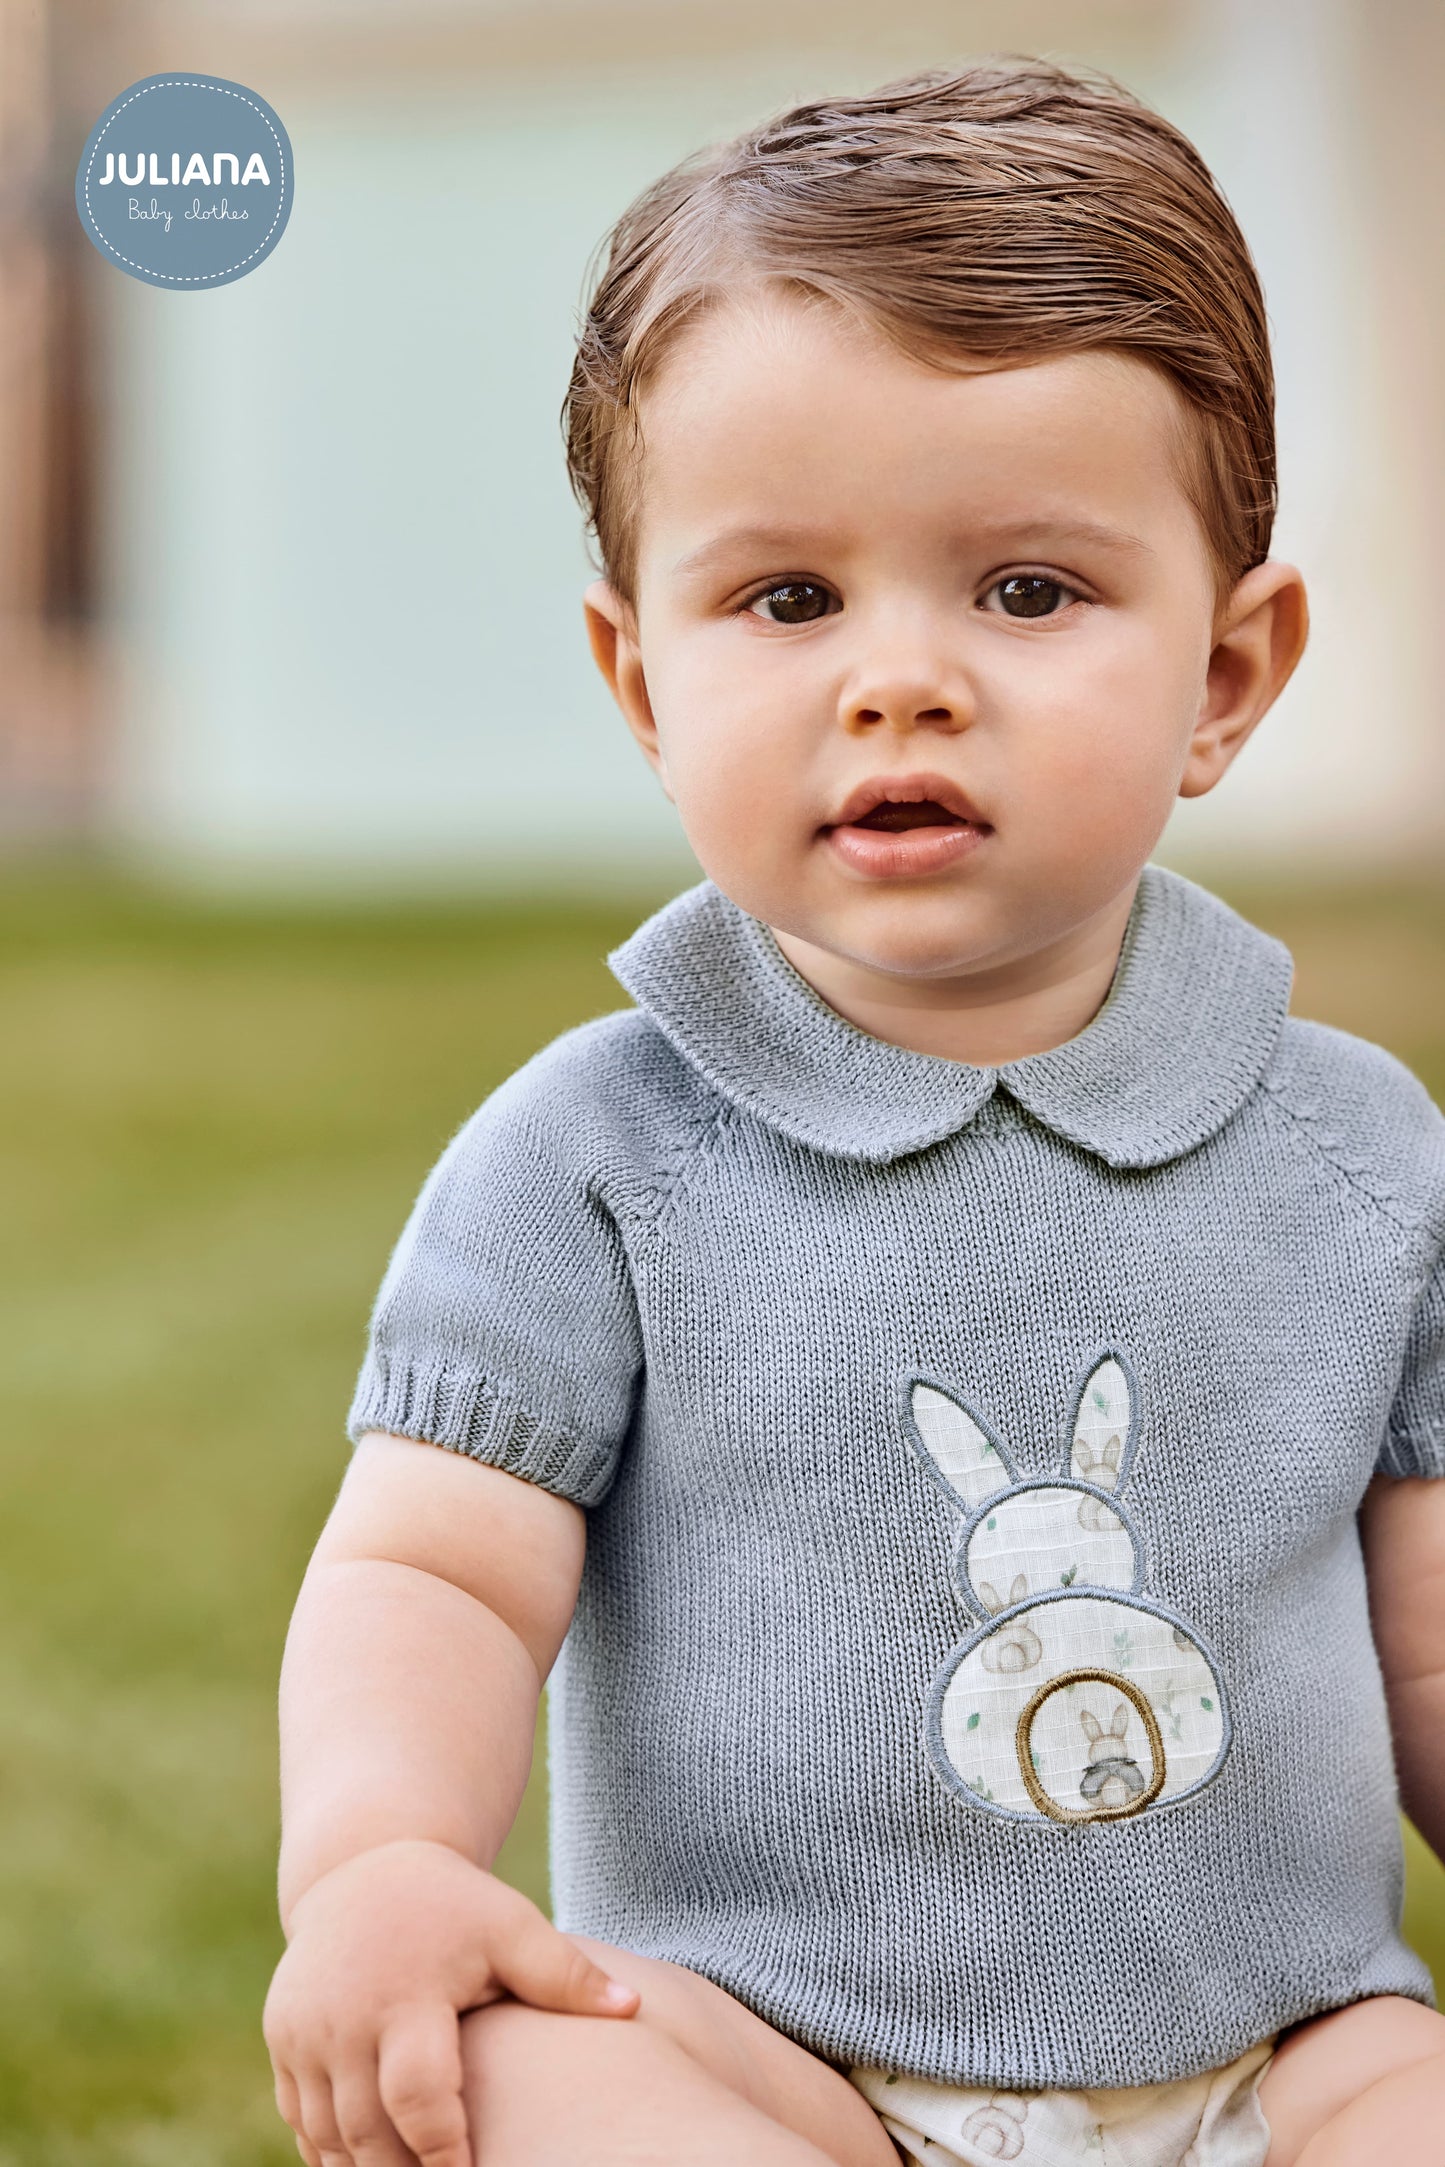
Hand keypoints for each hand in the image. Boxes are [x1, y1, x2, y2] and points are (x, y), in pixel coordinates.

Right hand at [263, 1838, 639, 2166]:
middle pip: (368, 2131)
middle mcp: (343, 2018)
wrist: (362, 1869)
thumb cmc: (454, 1905)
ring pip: (329, 2136)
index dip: (443, 2151)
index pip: (418, 2094)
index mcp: (404, 1993)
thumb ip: (566, 1974)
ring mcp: (302, 2032)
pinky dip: (333, 2154)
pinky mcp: (280, 2041)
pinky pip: (302, 2121)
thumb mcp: (510, 1926)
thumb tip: (634, 2007)